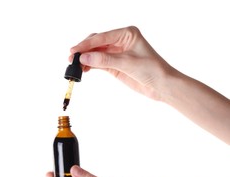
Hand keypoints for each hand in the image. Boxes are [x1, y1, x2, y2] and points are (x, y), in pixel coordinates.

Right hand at [70, 26, 229, 143]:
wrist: (161, 85)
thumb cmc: (152, 70)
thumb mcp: (128, 63)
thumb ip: (105, 60)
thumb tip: (84, 58)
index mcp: (127, 34)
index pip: (102, 37)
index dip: (86, 44)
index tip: (74, 50)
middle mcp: (120, 41)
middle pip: (97, 43)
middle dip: (84, 50)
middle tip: (71, 58)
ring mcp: (117, 53)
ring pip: (96, 53)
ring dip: (86, 58)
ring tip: (75, 65)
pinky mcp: (115, 65)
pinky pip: (99, 62)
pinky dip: (91, 65)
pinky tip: (84, 68)